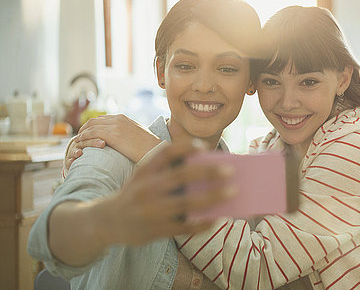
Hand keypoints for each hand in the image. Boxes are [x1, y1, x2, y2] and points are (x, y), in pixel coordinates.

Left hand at [65, 114, 161, 171]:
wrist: (153, 150)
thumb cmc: (147, 146)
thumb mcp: (136, 134)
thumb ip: (127, 132)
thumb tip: (122, 138)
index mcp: (123, 118)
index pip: (102, 118)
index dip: (92, 126)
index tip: (86, 133)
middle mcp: (118, 119)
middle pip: (94, 121)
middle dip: (84, 129)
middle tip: (79, 138)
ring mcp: (115, 126)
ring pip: (91, 126)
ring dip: (82, 134)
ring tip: (77, 142)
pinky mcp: (113, 135)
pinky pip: (92, 133)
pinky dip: (84, 138)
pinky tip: (80, 144)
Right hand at [99, 143, 235, 246]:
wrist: (108, 221)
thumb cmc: (136, 194)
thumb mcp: (142, 175)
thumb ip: (165, 168)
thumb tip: (205, 167)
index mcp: (145, 171)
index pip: (165, 152)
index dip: (185, 147)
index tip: (203, 147)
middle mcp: (147, 189)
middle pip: (181, 177)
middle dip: (207, 172)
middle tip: (230, 170)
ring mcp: (151, 210)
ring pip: (186, 203)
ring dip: (212, 197)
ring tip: (232, 192)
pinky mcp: (156, 230)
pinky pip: (184, 227)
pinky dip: (202, 223)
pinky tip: (217, 218)